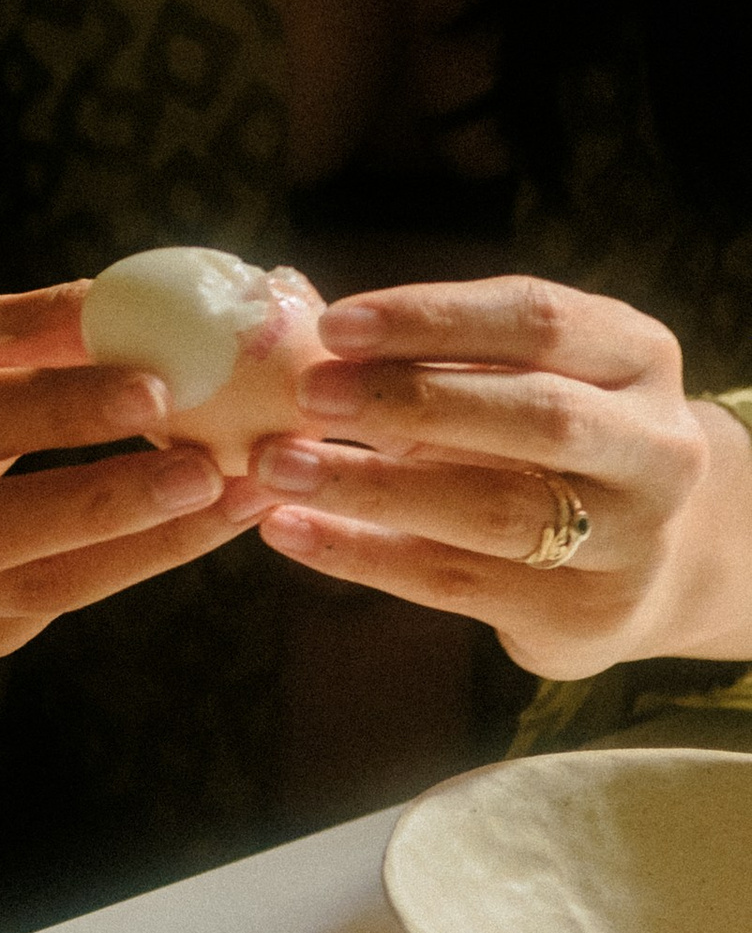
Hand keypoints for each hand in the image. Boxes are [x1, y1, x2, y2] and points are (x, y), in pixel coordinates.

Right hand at [0, 282, 257, 662]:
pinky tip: (203, 525)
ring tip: (244, 500)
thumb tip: (149, 299)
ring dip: (150, 547)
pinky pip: (56, 606)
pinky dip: (135, 563)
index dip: (61, 407)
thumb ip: (39, 324)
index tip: (159, 387)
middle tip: (211, 471)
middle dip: (106, 504)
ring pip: (37, 589)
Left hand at [249, 276, 751, 680]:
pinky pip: (455, 580)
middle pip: (536, 415)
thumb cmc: (545, 442)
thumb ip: (439, 356)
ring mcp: (631, 538)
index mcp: (638, 357)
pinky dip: (360, 556)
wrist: (642, 562)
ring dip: (371, 487)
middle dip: (410, 400)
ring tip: (275, 468)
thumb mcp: (522, 380)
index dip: (434, 318)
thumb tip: (299, 324)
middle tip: (306, 393)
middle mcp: (656, 446)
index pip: (538, 321)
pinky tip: (288, 531)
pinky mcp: (583, 614)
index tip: (335, 326)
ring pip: (496, 509)